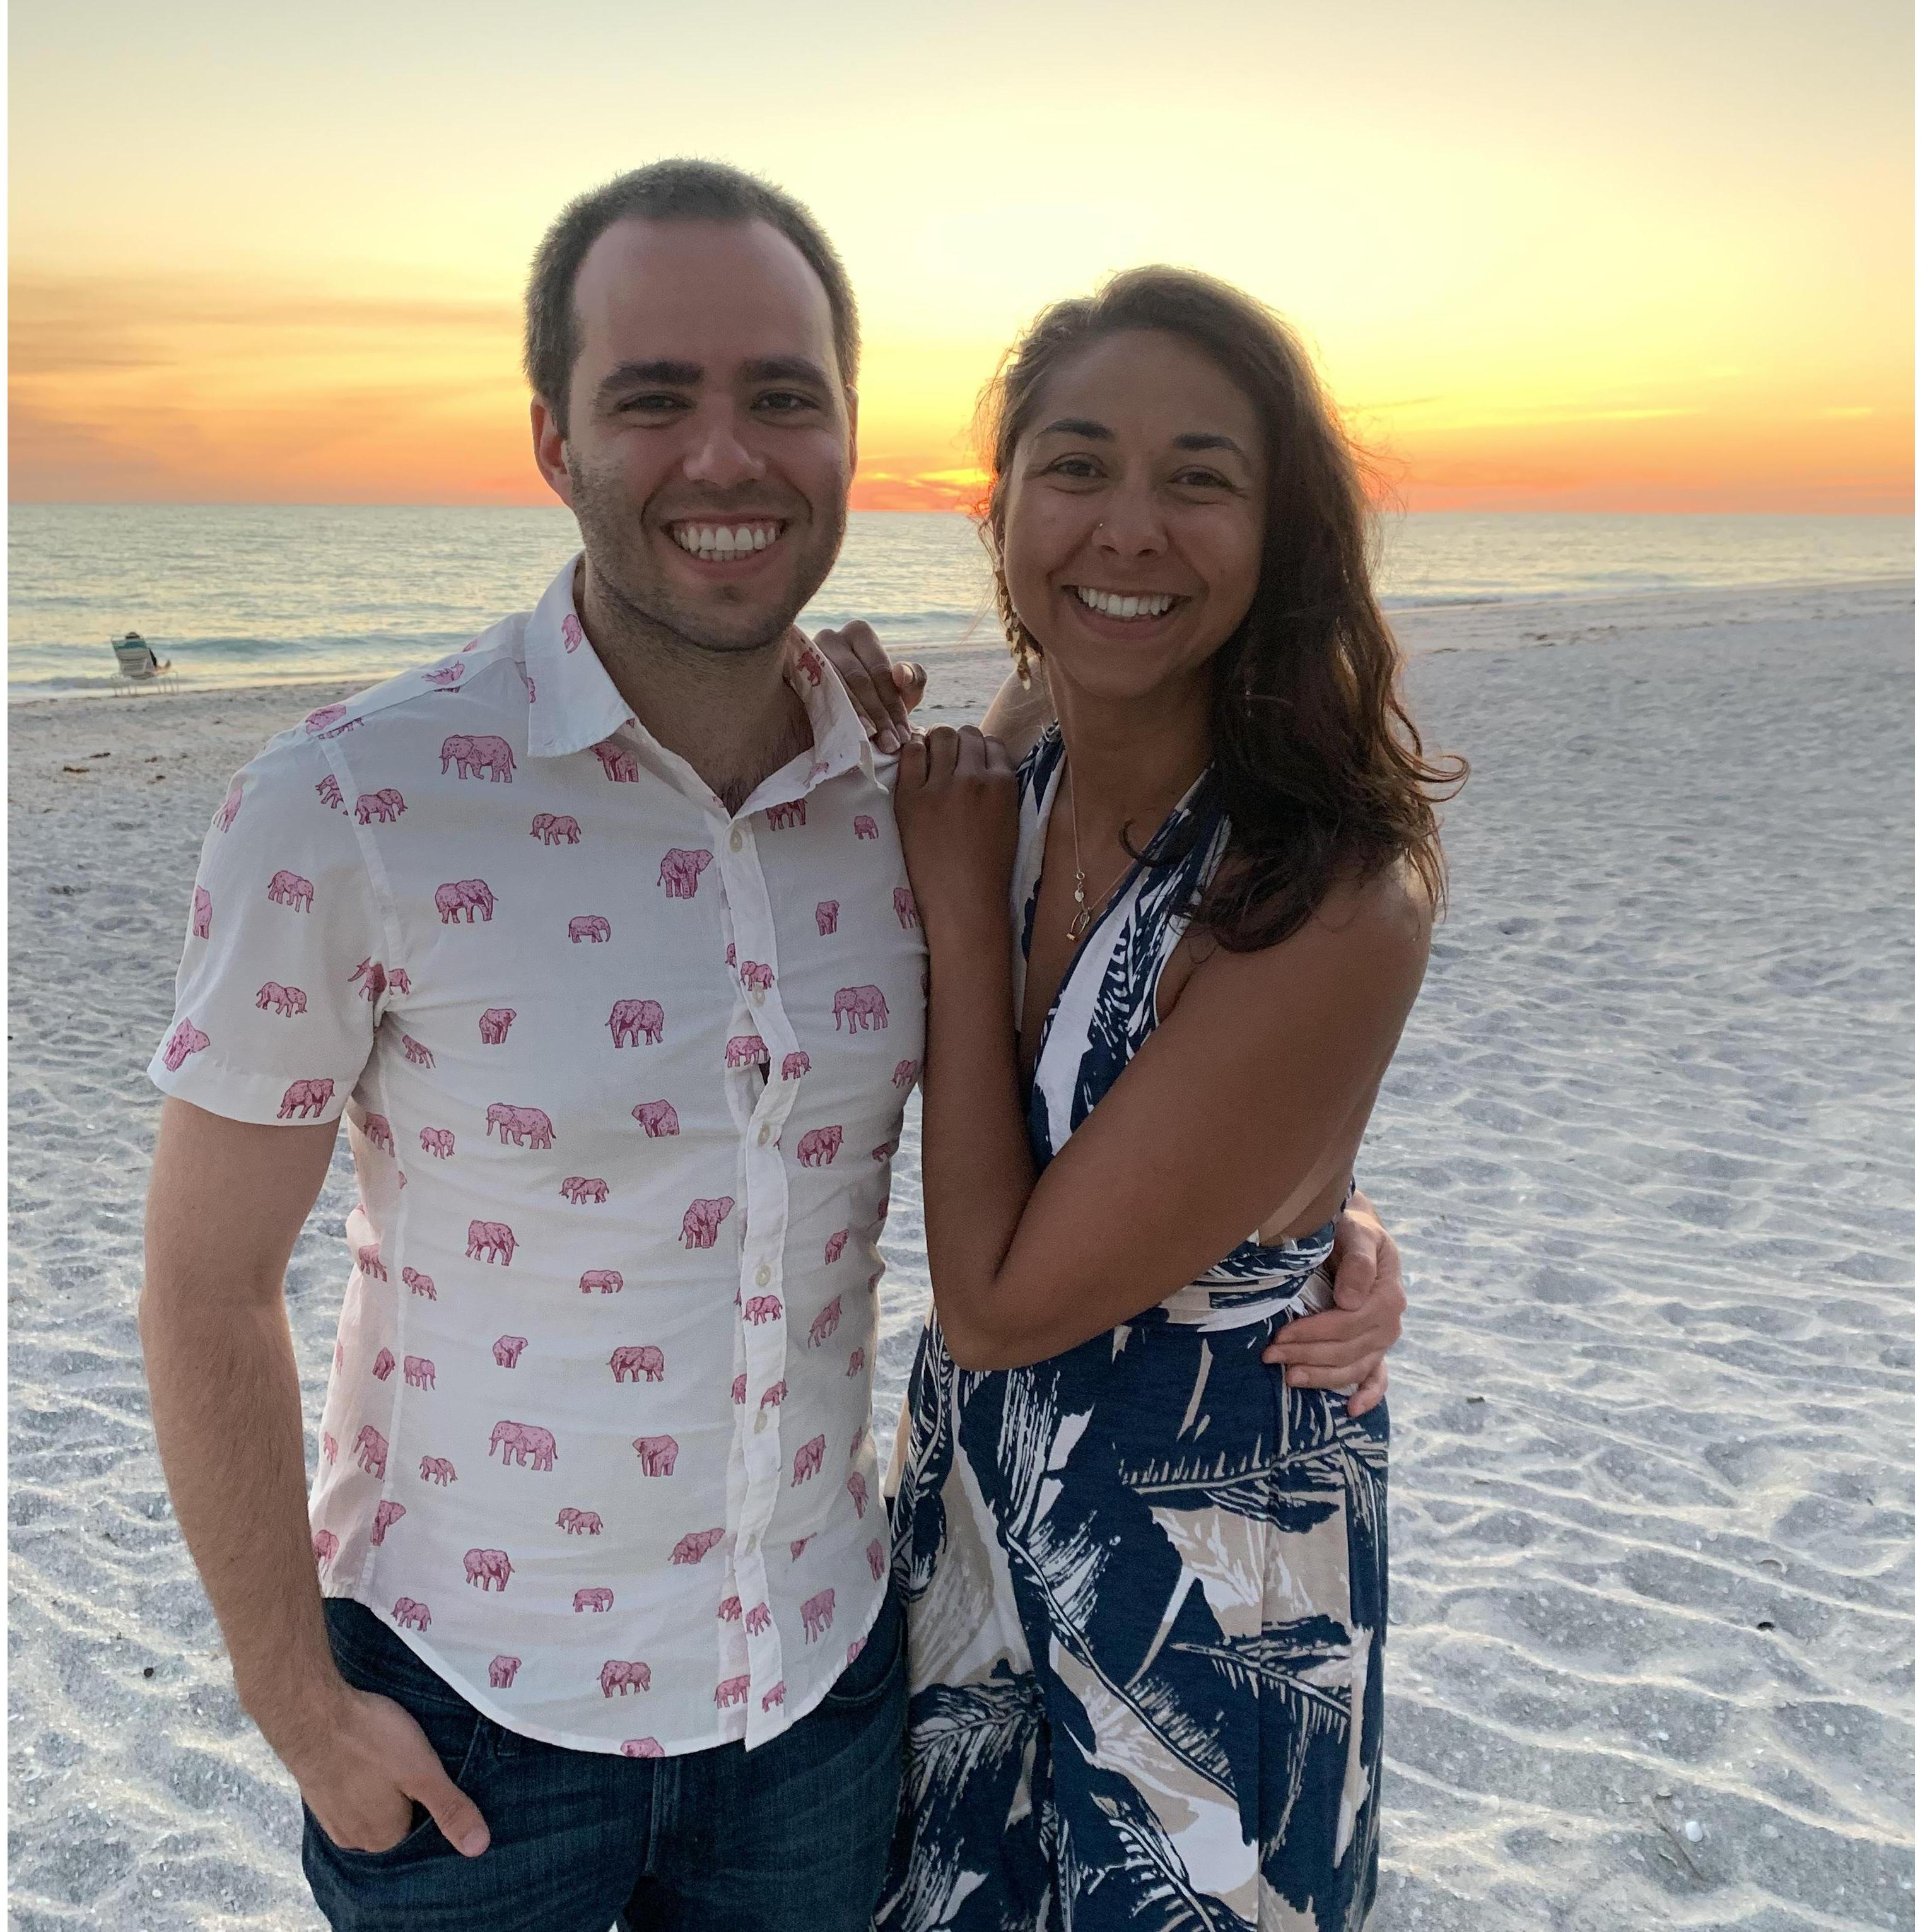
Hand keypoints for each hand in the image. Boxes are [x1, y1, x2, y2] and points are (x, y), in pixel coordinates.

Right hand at [277, 1680, 490, 1857]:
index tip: (433, 1770)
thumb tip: (479, 1847)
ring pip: (370, 1804)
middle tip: (410, 1757)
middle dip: (406, 1794)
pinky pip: (349, 1792)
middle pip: (395, 1819)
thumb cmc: (370, 1740)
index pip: (423, 1829)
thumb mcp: (422, 1772)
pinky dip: (359, 1776)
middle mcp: (354, 1838)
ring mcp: (330, 1817)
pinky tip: (365, 1753)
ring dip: (381, 1784)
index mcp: (384, 1838)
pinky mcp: (316, 1793)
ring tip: (388, 1752)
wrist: (311, 1713)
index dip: (432, 1798)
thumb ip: (449, 1809)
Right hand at [808, 621, 926, 750]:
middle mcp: (831, 637)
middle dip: (878, 715)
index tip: (904, 735)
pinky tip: (842, 734)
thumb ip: (913, 680)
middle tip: (889, 744)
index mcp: (859, 634)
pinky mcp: (788, 671)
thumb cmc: (871, 699)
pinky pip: (811, 694)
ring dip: (855, 717)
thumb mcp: (898, 692)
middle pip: (858, 678)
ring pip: (835, 687)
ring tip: (870, 742)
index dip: (894, 705)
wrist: (831, 715)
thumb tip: (900, 673)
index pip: (880, 671)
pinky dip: (830, 715)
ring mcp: (806, 652)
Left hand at [894, 726, 1017, 936]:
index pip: (992, 743)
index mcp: (1002, 784)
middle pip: (965, 735)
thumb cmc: (988, 869)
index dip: (981, 750)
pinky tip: (915, 764)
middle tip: (950, 760)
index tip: (972, 761)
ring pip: (940, 737)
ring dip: (937, 743)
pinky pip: (911, 753)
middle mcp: (973, 778)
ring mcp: (941, 786)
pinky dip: (914, 751)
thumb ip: (1000, 789)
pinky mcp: (911, 797)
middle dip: (959, 743)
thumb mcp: (1009, 821)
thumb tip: (983, 764)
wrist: (962, 902)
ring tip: (932, 759)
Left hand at [1262, 1196, 1403, 1416]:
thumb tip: (1351, 1300)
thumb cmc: (1352, 1231)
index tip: (1281, 1333)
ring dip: (1321, 1376)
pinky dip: (1368, 1396)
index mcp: (1387, 1296)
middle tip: (1269, 1354)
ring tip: (1288, 1377)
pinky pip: (1377, 1378)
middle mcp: (1389, 1324)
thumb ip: (1358, 1262)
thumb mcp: (1357, 1233)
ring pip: (1353, 1368)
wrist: (1355, 1234)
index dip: (1314, 1333)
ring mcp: (1382, 1340)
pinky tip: (1351, 1410)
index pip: (1348, 1324)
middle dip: (1306, 1354)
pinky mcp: (1375, 1348)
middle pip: (1346, 1349)